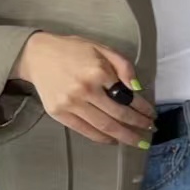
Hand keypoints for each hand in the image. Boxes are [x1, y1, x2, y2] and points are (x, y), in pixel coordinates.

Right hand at [10, 33, 155, 145]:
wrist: (37, 55)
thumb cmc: (73, 50)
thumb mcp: (102, 48)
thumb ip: (123, 66)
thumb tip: (138, 88)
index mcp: (98, 72)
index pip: (127, 96)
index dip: (142, 108)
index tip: (152, 115)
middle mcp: (85, 90)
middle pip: (118, 115)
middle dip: (138, 125)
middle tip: (150, 131)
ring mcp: (70, 104)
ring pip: (104, 127)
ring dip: (124, 136)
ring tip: (138, 141)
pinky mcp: (59, 114)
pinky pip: (85, 131)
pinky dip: (102, 138)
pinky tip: (114, 140)